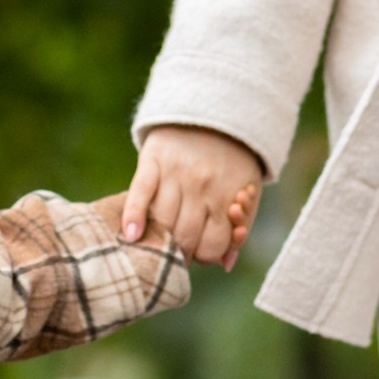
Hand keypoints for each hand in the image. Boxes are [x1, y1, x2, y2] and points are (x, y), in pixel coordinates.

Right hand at [122, 125, 263, 269]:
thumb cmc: (233, 162)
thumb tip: (227, 265)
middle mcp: (201, 186)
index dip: (205, 257)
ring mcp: (175, 173)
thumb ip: (239, 227)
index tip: (198, 254)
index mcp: (227, 197)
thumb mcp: (247, 191)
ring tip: (157, 246)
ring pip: (163, 221)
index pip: (212, 246)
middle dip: (181, 254)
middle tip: (176, 255)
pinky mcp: (152, 160)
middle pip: (185, 238)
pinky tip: (131, 235)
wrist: (213, 113)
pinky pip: (139, 192)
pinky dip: (133, 215)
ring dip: (159, 241)